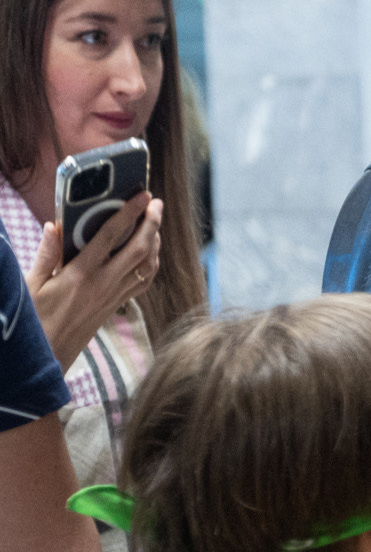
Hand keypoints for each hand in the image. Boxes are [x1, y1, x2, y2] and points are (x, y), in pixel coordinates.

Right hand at [26, 194, 161, 369]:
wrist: (50, 354)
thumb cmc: (36, 318)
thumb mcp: (32, 284)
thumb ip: (46, 254)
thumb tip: (53, 226)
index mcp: (81, 274)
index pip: (110, 237)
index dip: (129, 213)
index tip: (142, 196)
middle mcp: (104, 284)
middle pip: (140, 249)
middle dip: (152, 223)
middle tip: (156, 203)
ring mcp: (115, 295)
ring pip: (147, 265)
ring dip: (155, 241)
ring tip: (155, 222)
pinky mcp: (118, 305)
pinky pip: (143, 281)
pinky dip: (152, 264)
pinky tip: (151, 253)